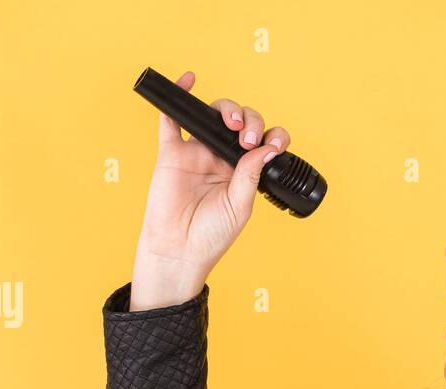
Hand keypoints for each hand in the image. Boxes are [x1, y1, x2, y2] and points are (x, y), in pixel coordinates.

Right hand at [129, 70, 289, 310]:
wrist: (179, 251)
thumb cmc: (211, 236)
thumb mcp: (240, 207)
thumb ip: (250, 175)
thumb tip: (265, 148)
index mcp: (242, 172)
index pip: (262, 143)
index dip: (272, 136)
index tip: (274, 146)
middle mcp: (221, 158)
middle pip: (240, 123)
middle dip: (250, 122)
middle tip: (247, 140)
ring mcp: (196, 153)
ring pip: (212, 116)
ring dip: (227, 109)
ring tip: (232, 123)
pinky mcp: (171, 153)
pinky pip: (172, 119)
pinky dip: (179, 96)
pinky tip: (188, 79)